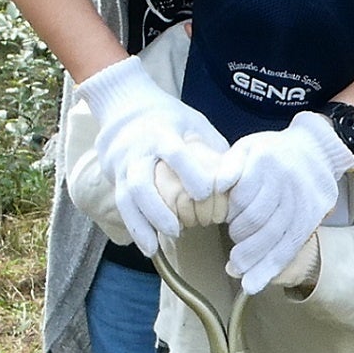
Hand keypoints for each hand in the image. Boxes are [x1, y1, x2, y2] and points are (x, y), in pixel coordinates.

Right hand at [78, 60, 226, 254]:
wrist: (125, 106)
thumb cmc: (170, 118)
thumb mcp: (193, 121)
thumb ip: (213, 146)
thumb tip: (237, 176)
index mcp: (162, 133)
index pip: (173, 152)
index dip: (188, 172)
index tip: (204, 193)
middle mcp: (138, 151)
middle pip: (141, 182)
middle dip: (157, 208)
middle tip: (178, 229)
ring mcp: (123, 166)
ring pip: (126, 199)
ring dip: (141, 224)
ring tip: (156, 246)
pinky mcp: (116, 179)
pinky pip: (122, 207)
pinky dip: (135, 228)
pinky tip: (148, 246)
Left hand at [222, 113, 353, 293]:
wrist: (315, 149)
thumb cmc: (273, 152)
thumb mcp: (247, 147)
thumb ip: (229, 165)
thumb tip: (217, 186)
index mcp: (266, 161)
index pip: (242, 198)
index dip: (229, 216)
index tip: (222, 223)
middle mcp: (287, 181)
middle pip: (259, 222)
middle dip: (242, 243)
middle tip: (232, 258)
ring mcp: (303, 200)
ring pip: (276, 238)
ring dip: (256, 262)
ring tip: (241, 276)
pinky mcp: (313, 215)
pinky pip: (292, 245)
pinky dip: (273, 266)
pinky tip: (258, 282)